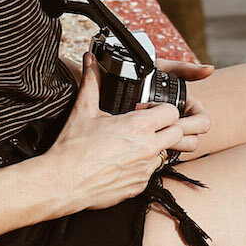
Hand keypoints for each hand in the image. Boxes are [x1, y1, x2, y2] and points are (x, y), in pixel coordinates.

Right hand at [37, 53, 212, 212]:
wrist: (63, 182)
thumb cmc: (72, 147)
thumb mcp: (83, 110)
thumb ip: (91, 82)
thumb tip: (89, 60)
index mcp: (137, 125)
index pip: (173, 112)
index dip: (164, 109)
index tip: (150, 110)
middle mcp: (148, 147)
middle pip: (182, 132)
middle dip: (173, 126)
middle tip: (156, 125)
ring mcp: (146, 169)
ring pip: (169, 154)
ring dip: (160, 146)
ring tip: (139, 142)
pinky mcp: (140, 185)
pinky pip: (153, 172)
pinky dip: (145, 165)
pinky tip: (125, 160)